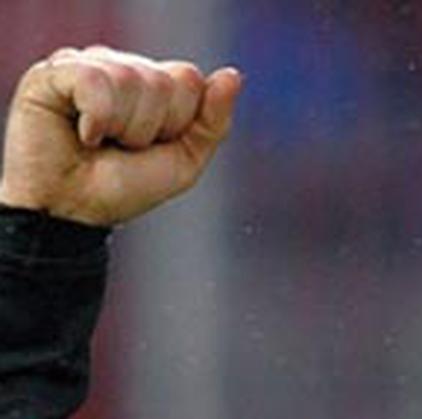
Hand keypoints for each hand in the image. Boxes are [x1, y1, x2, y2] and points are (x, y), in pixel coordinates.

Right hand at [0, 46, 241, 225]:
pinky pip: (93, 78)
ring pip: (130, 78)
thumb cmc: (126, 187)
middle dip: (150, 127)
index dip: (178, 121)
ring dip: (122, 128)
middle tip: (123, 147)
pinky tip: (83, 134)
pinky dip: (95, 118)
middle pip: (163, 80)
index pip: (189, 78)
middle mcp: (121, 66)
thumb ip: (213, 120)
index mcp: (155, 83)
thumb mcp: (185, 160)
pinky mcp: (51, 73)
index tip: (154, 145)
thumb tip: (232, 75)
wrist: (75, 212)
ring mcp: (85, 65)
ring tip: (100, 143)